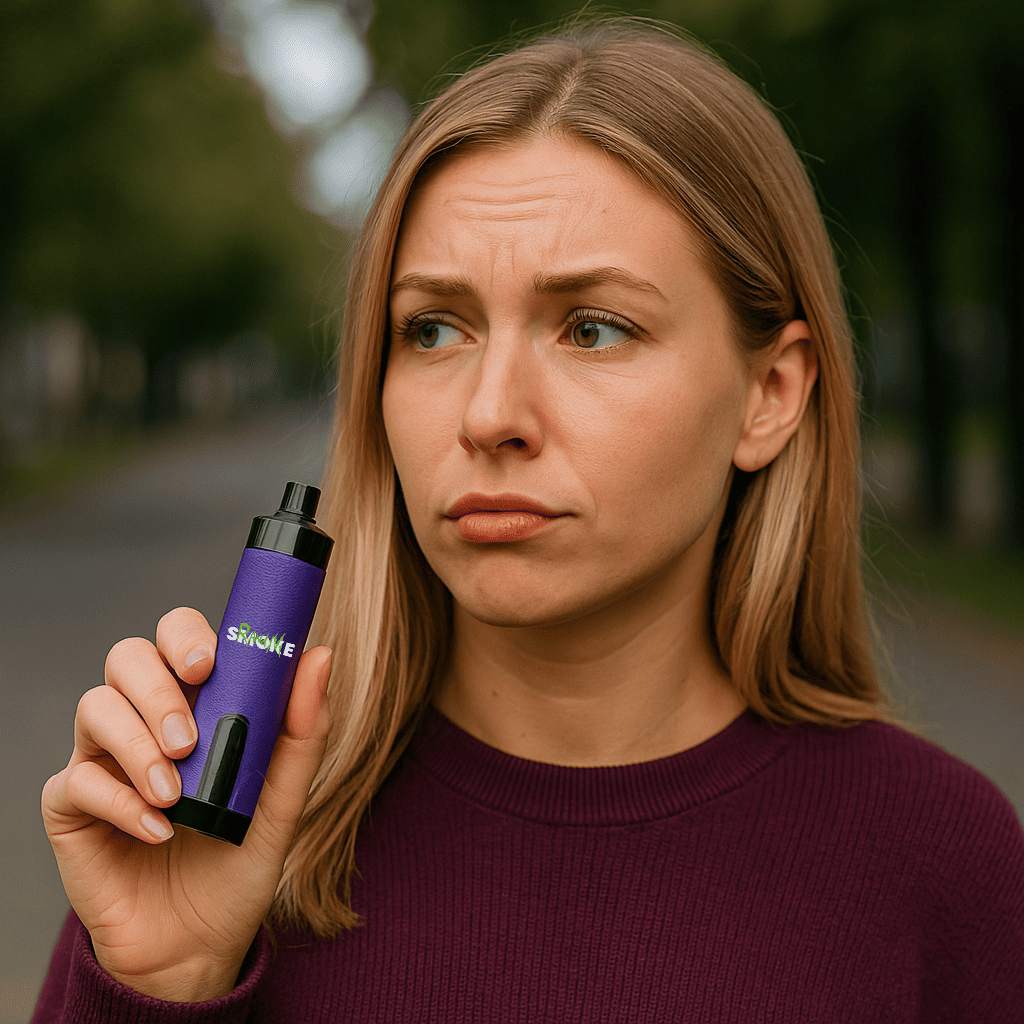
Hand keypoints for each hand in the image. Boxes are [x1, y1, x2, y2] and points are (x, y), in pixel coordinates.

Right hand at [41, 607, 331, 1001]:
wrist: (200, 941)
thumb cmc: (239, 857)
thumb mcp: (283, 797)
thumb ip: (301, 729)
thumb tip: (319, 654)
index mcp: (195, 703)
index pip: (177, 637)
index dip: (186, 635)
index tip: (208, 664)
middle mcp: (144, 720)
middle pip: (127, 657)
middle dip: (158, 689)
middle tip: (189, 738)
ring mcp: (103, 760)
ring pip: (94, 707)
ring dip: (137, 744)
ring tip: (174, 793)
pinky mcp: (70, 807)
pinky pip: (74, 780)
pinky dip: (120, 802)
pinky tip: (157, 830)